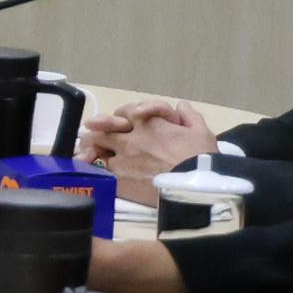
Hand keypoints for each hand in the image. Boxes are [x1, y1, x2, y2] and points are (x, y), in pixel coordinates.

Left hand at [84, 99, 217, 187]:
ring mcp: (123, 159)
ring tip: (91, 155)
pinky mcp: (120, 178)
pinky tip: (98, 171)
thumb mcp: (201, 131)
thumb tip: (180, 105)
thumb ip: (188, 115)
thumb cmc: (200, 158)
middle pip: (102, 129)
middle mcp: (131, 138)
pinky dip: (100, 169)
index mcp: (149, 124)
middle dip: (99, 130)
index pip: (125, 111)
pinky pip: (103, 171)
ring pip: (97, 150)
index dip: (123, 115)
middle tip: (96, 136)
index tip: (124, 121)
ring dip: (96, 151)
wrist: (194, 187)